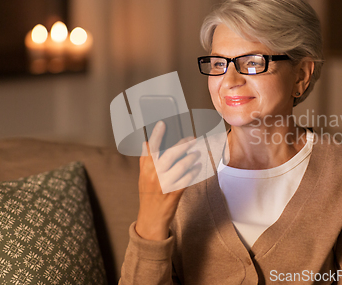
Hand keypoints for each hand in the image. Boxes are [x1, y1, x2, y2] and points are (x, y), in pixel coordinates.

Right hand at [135, 121, 201, 240]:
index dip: (157, 135)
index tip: (162, 123)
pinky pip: (187, 179)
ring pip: (181, 166)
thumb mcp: (143, 177)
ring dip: (192, 158)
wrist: (151, 219)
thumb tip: (146, 142)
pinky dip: (194, 171)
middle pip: (170, 155)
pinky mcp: (175, 193)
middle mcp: (154, 175)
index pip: (151, 149)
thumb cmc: (148, 195)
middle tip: (192, 139)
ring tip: (197, 154)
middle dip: (183, 145)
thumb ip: (145, 159)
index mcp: (146, 169)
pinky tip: (198, 167)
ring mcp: (165, 184)